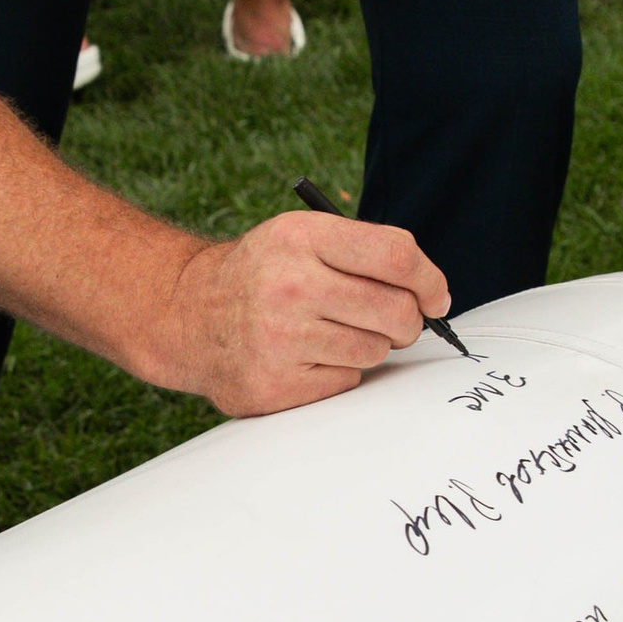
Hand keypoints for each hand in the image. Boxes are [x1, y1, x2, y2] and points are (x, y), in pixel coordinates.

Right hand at [152, 207, 449, 415]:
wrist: (186, 315)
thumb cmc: (260, 275)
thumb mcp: (299, 238)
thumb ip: (361, 253)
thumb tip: (431, 293)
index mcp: (300, 237)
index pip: (396, 254)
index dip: (430, 280)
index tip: (436, 297)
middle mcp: (290, 285)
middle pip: (397, 310)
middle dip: (407, 321)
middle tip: (391, 321)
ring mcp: (280, 338)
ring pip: (376, 350)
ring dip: (369, 346)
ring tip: (332, 333)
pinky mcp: (276, 384)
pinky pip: (347, 380)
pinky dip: (339, 371)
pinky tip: (308, 356)